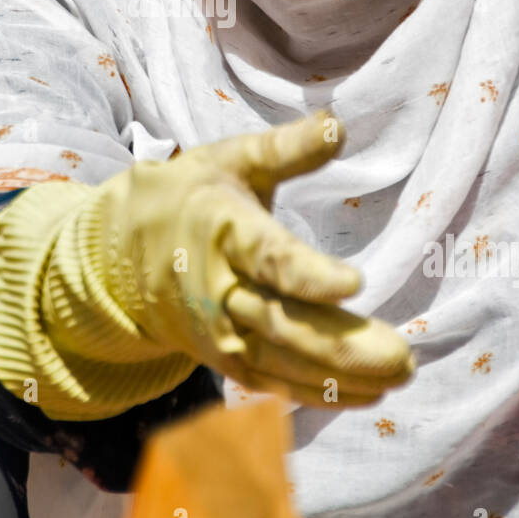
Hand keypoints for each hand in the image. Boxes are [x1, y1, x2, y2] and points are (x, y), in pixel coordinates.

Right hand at [96, 112, 413, 406]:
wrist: (116, 254)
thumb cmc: (188, 195)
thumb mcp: (231, 159)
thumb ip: (287, 147)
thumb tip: (340, 123)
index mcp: (222, 230)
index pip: (268, 257)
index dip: (309, 275)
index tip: (356, 282)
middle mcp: (217, 289)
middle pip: (281, 323)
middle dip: (341, 344)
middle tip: (402, 355)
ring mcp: (217, 331)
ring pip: (280, 360)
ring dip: (340, 375)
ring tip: (397, 378)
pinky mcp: (221, 358)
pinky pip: (271, 381)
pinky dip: (316, 393)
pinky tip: (368, 395)